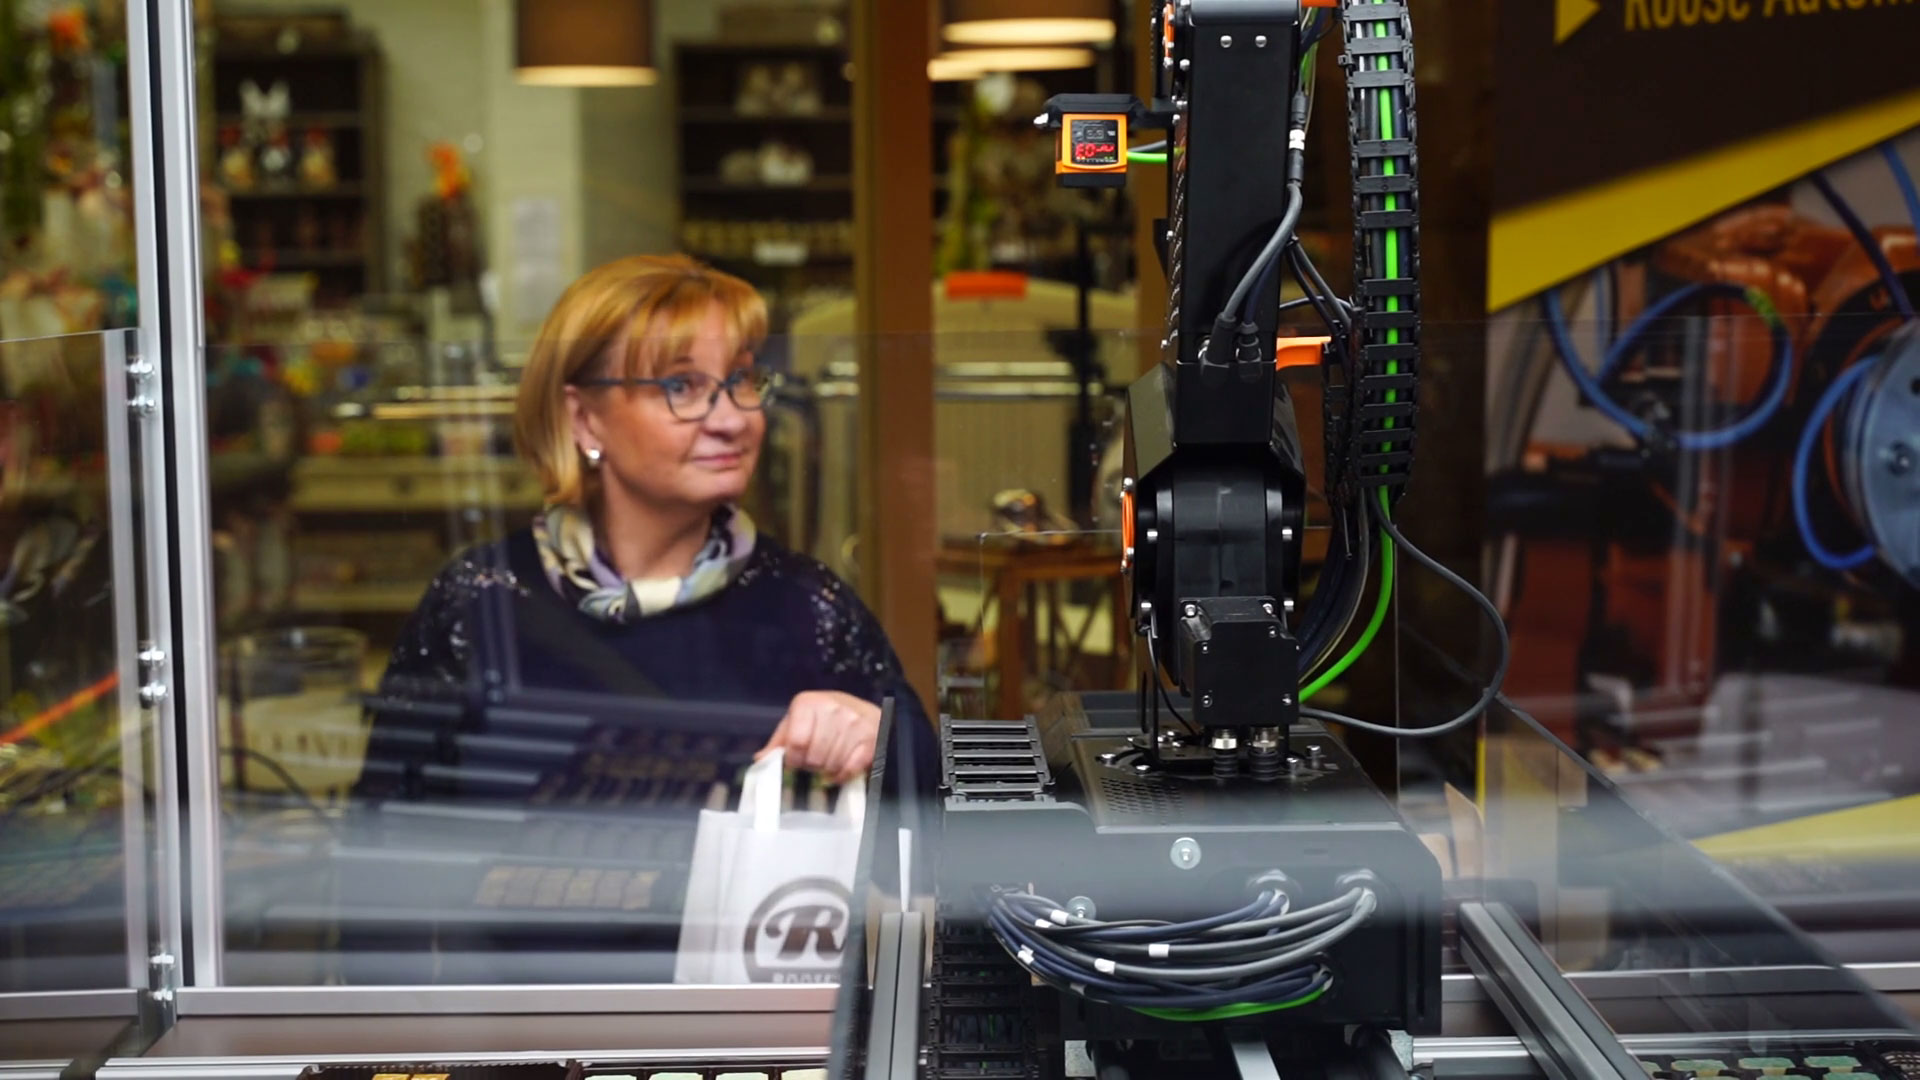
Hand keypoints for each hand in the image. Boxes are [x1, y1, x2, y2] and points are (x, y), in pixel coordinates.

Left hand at [758, 690, 881, 783]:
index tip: (796, 762)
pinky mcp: (871, 736)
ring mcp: (854, 721)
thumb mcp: (798, 722)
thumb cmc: (824, 718)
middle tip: (814, 763)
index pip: (796, 742)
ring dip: (827, 771)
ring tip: (827, 764)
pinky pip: (851, 767)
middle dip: (811, 766)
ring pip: (832, 764)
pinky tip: (840, 771)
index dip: (794, 759)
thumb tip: (760, 759)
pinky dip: (843, 775)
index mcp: (808, 703)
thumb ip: (780, 741)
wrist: (863, 710)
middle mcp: (832, 708)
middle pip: (814, 756)